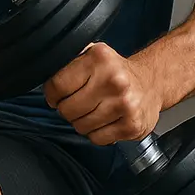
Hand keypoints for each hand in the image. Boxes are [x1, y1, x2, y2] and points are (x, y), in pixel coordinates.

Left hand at [43, 43, 163, 144]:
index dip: (52, 94)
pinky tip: (105, 120)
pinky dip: (96, 133)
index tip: (56, 95)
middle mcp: (114, 81)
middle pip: (67, 109)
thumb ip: (68, 63)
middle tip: (76, 103)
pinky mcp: (132, 126)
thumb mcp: (92, 55)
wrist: (152, 82)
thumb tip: (42, 75)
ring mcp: (125, 105)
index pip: (58, 85)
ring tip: (93, 110)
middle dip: (66, 109)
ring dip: (82, 122)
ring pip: (81, 127)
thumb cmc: (115, 71)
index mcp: (100, 59)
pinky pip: (97, 139)